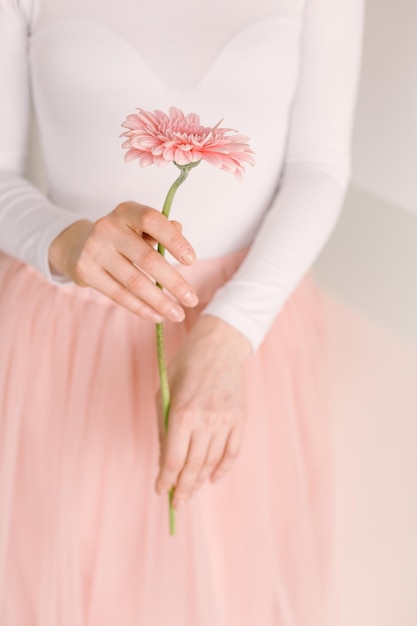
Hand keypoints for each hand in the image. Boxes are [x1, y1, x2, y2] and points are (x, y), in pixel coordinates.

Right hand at [48, 202, 198, 322]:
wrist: (77, 245)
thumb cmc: (121, 237)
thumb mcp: (139, 227)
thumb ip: (160, 228)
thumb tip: (179, 229)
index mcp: (126, 211)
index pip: (152, 221)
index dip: (174, 240)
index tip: (192, 261)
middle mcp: (108, 227)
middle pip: (147, 259)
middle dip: (174, 282)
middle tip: (191, 299)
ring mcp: (94, 249)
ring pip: (135, 282)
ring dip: (160, 302)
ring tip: (178, 314)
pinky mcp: (86, 271)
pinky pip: (119, 295)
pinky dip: (141, 308)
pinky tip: (157, 316)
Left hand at [155, 315, 250, 507]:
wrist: (219, 345)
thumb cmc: (186, 366)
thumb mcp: (165, 391)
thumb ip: (164, 426)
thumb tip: (165, 460)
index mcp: (183, 412)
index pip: (173, 459)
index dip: (166, 479)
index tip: (161, 491)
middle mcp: (206, 419)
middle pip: (193, 465)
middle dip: (183, 487)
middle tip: (177, 503)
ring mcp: (226, 420)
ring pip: (212, 462)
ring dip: (200, 481)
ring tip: (191, 492)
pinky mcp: (241, 418)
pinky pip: (233, 452)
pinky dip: (223, 469)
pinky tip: (213, 479)